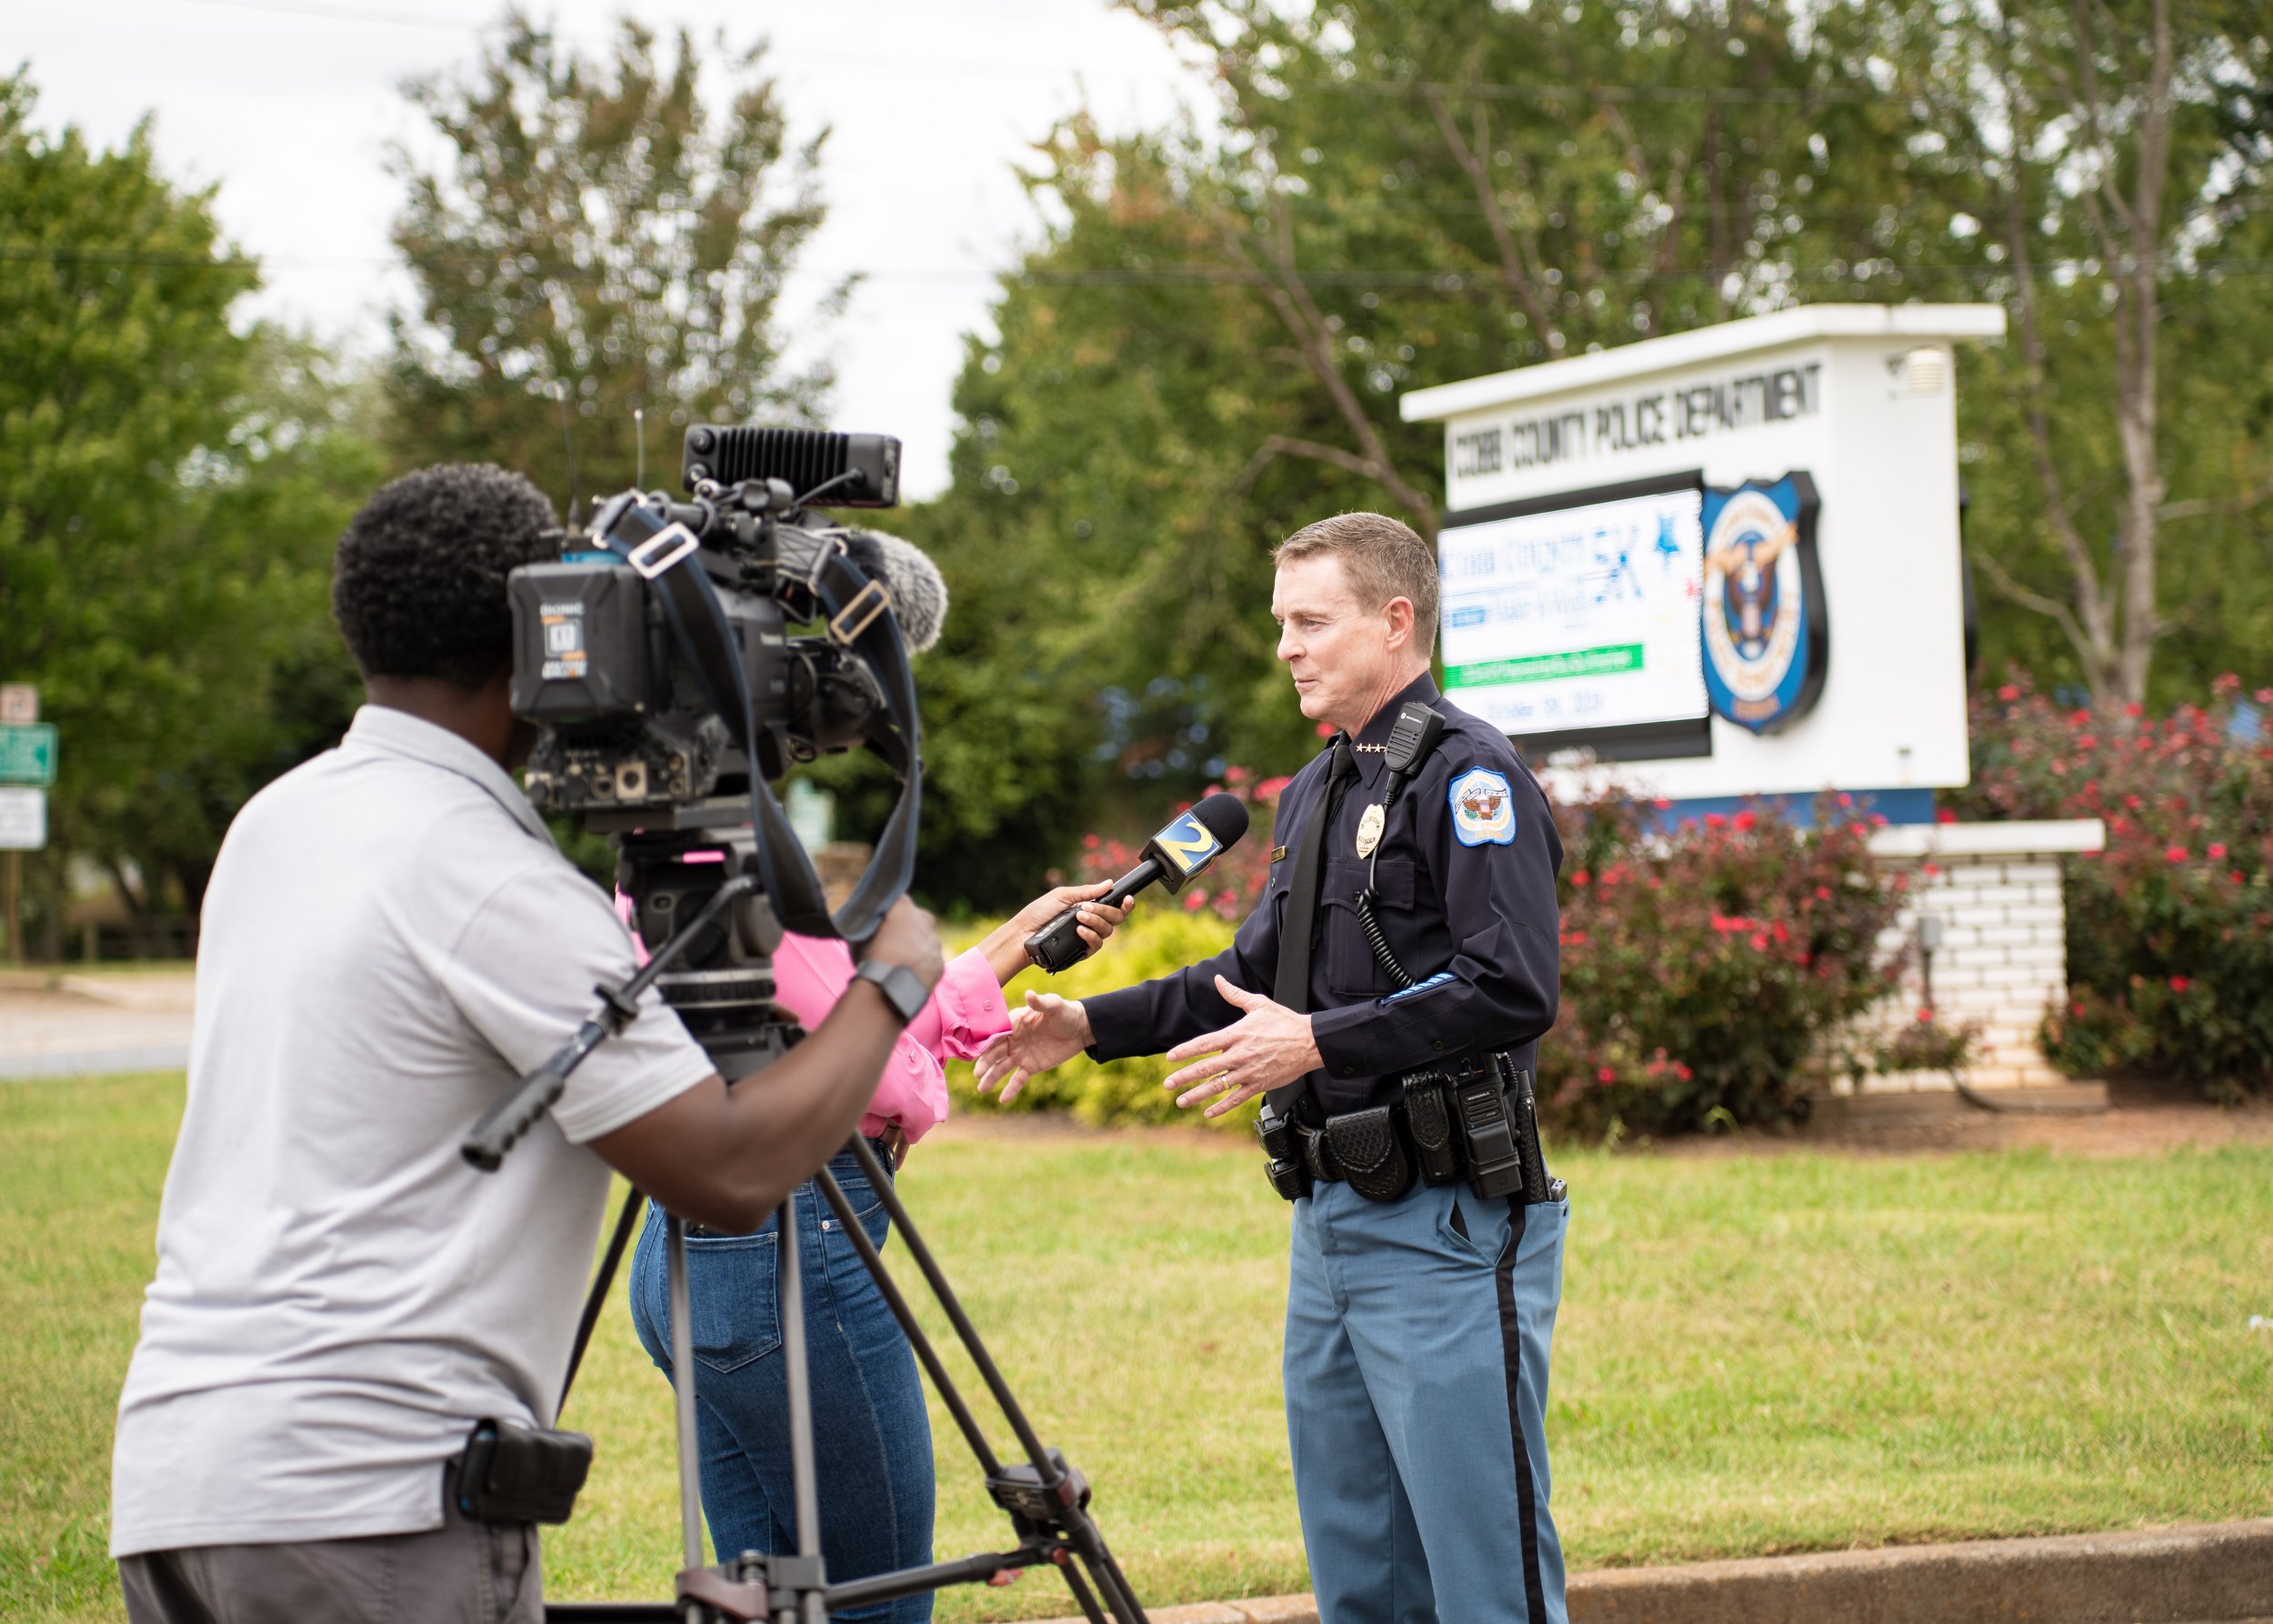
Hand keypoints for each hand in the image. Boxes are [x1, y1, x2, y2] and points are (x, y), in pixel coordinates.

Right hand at [858, 896, 944, 989]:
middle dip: (905, 927)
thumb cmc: (869, 959)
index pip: (896, 900)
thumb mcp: (859, 936)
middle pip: (915, 918)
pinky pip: (929, 960)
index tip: (879, 920)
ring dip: (914, 947)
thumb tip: (867, 926)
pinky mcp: (939, 963)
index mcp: (903, 906)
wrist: (888, 991)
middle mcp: (924, 919)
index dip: (887, 911)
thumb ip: (868, 925)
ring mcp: (934, 942)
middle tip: (889, 941)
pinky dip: (920, 965)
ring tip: (897, 962)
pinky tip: (907, 975)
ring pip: (924, 940)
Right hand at [971, 990, 1093, 1102]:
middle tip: (977, 1073)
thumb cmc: (1065, 1013)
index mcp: (1015, 1023)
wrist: (1080, 1029)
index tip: (976, 1051)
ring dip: (992, 1078)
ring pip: (1002, 1067)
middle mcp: (1013, 1040)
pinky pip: (1018, 1079)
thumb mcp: (1054, 1006)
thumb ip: (1041, 1002)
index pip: (997, 1034)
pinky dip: (1011, 1089)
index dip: (987, 1042)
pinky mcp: (1030, 1067)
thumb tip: (1029, 993)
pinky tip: (1003, 1099)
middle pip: (996, 1053)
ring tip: (982, 1089)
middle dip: (985, 1063)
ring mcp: (1021, 1054)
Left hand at [977, 882, 1128, 984]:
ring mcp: (1087, 937)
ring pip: (1107, 932)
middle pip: (1115, 919)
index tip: (1127, 899)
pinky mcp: (1081, 951)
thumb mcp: (1062, 896)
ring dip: (1096, 922)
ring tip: (1079, 917)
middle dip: (1105, 911)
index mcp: (1089, 907)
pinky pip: (1096, 945)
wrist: (1023, 933)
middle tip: (1086, 907)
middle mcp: (1092, 923)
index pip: (1114, 907)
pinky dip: (1090, 936)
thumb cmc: (1039, 913)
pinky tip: (1080, 930)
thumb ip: (1086, 892)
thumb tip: (1109, 884)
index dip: (1125, 904)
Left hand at [1159, 976, 1321, 1118]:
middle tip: (1167, 1084)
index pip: (1205, 1043)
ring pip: (1218, 1086)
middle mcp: (1240, 1055)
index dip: (1186, 1050)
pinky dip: (1221, 1107)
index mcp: (1237, 1034)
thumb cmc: (1284, 1021)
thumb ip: (1235, 994)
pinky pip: (1236, 1099)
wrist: (1309, 1042)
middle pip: (1206, 1068)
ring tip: (1181, 1101)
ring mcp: (1249, 1072)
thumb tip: (1218, 980)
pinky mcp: (1259, 1084)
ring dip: (1197, 1095)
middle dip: (1184, 1077)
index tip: (1170, 1057)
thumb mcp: (1259, 1004)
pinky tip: (1208, 1113)